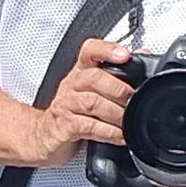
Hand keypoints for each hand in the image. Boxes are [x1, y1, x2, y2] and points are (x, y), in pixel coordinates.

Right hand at [26, 39, 132, 162]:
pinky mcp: (64, 127)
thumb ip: (116, 75)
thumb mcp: (92, 91)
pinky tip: (120, 135)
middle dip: (118, 89)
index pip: (90, 51)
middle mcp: (71, 85)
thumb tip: (143, 55)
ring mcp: (66, 105)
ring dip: (115, 113)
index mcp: (80, 72)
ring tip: (128, 120)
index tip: (125, 54)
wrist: (42, 136)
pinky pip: (88, 126)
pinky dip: (108, 132)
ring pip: (92, 102)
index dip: (107, 50)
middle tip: (133, 100)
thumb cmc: (72, 112)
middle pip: (94, 77)